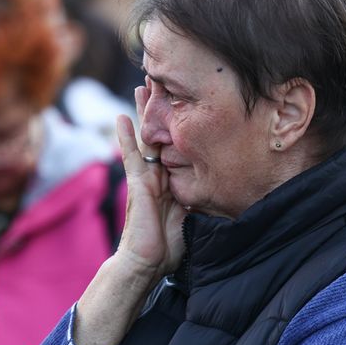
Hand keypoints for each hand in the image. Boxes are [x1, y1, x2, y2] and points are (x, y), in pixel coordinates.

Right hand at [114, 83, 184, 282]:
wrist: (146, 263)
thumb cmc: (168, 247)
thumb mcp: (193, 217)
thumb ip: (200, 201)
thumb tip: (224, 192)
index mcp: (173, 180)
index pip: (178, 144)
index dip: (181, 124)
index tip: (188, 101)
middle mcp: (159, 174)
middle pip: (162, 133)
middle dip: (162, 107)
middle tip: (161, 81)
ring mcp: (146, 177)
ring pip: (147, 137)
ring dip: (144, 112)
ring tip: (142, 86)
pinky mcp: (137, 185)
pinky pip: (132, 157)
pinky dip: (126, 138)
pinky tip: (121, 118)